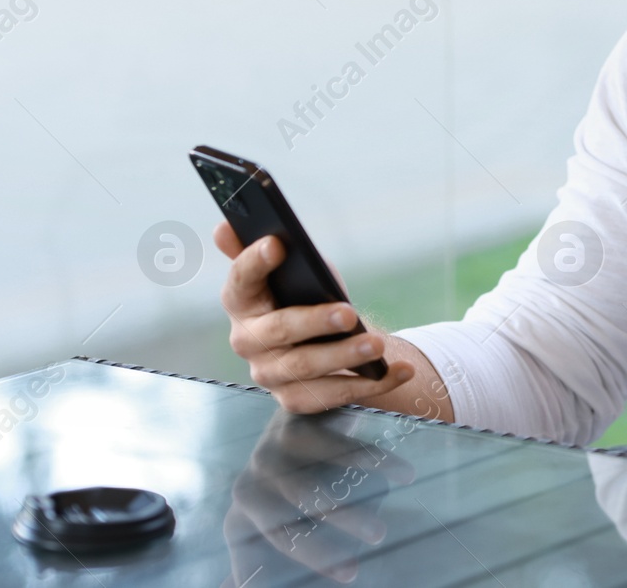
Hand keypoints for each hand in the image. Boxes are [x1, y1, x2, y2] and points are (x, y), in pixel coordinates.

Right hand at [216, 222, 415, 413]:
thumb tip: (225, 226)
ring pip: (306, 368)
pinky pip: (335, 395)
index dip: (254, 262)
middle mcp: (247, 341)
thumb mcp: (295, 269)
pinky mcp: (296, 399)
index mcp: (242, 301)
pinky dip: (374, 384)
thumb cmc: (305, 297)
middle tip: (349, 314)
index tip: (276, 243)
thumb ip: (264, 249)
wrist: (325, 343)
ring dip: (345, 356)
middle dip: (315, 322)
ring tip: (377, 345)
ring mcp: (270, 374)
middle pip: (279, 331)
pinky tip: (401, 369)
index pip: (240, 281)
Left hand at [223, 408, 415, 584]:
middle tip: (353, 573)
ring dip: (345, 517)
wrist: (298, 416)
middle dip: (318, 553)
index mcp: (240, 520)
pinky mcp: (296, 426)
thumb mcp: (277, 521)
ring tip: (379, 535)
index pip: (259, 559)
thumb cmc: (293, 482)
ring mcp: (267, 455)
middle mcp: (247, 490)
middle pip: (281, 529)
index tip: (337, 581)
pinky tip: (405, 475)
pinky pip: (340, 450)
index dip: (296, 572)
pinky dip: (376, 464)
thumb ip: (272, 559)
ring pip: (308, 493)